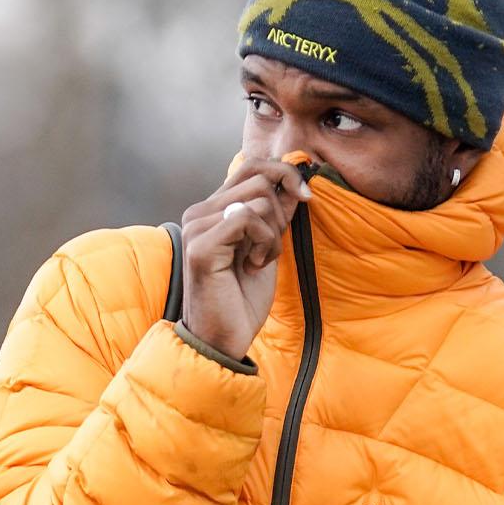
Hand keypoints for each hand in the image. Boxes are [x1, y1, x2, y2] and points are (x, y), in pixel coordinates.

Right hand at [179, 159, 311, 360]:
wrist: (224, 338)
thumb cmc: (242, 299)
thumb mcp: (268, 246)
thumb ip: (276, 214)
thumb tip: (296, 181)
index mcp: (213, 210)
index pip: (251, 166)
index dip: (284, 173)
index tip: (306, 197)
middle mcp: (199, 212)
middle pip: (258, 177)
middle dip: (280, 211)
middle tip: (270, 247)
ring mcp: (196, 226)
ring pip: (257, 198)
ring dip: (272, 233)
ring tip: (258, 261)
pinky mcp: (200, 245)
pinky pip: (247, 218)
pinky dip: (264, 242)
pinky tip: (252, 266)